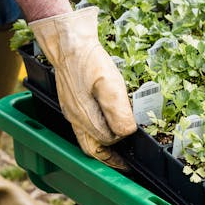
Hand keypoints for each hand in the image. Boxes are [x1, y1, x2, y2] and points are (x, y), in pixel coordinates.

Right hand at [29, 7, 136, 167]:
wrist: (68, 41)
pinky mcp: (70, 102)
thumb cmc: (89, 60)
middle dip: (110, 158)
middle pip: (92, 149)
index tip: (136, 143)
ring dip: (103, 147)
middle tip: (126, 163)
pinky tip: (105, 124)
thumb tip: (126, 132)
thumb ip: (118, 111)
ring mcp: (71, 111)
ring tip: (118, 150)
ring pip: (86, 139)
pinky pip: (82, 126)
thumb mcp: (109, 84)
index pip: (108, 142)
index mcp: (85, 118)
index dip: (123, 142)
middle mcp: (76, 119)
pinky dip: (96, 132)